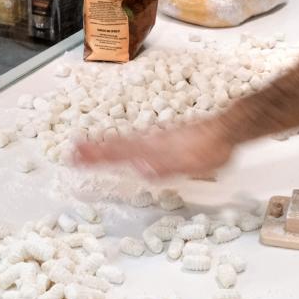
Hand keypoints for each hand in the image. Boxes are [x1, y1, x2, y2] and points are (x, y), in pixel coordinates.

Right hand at [72, 118, 235, 178]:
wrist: (225, 130)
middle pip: (116, 145)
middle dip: (94, 150)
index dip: (97, 156)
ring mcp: (157, 138)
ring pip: (125, 142)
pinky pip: (137, 141)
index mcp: (152, 147)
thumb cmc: (209, 148)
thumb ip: (165, 166)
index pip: (118, 153)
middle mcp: (150, 141)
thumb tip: (141, 168)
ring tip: (87, 147)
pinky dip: (122, 144)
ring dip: (104, 146)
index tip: (76, 157)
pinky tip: (123, 146)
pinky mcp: (165, 138)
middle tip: (73, 152)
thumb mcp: (188, 163)